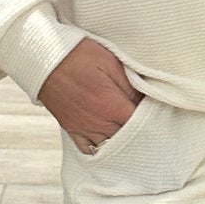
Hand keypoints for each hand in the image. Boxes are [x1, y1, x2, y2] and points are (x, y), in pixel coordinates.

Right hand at [40, 37, 142, 151]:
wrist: (45, 56)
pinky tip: (108, 142)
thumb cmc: (80, 54)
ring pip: (109, 146)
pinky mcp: (70, 128)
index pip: (140, 124)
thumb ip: (131, 85)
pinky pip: (86, 148)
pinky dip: (99, 148)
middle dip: (140, 133)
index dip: (152, 120)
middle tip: (149, 126)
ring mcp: (83, 127)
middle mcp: (98, 121)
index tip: (159, 114)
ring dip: (121, 142)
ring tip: (132, 135)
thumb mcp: (111, 62)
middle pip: (127, 139)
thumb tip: (145, 101)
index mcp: (111, 105)